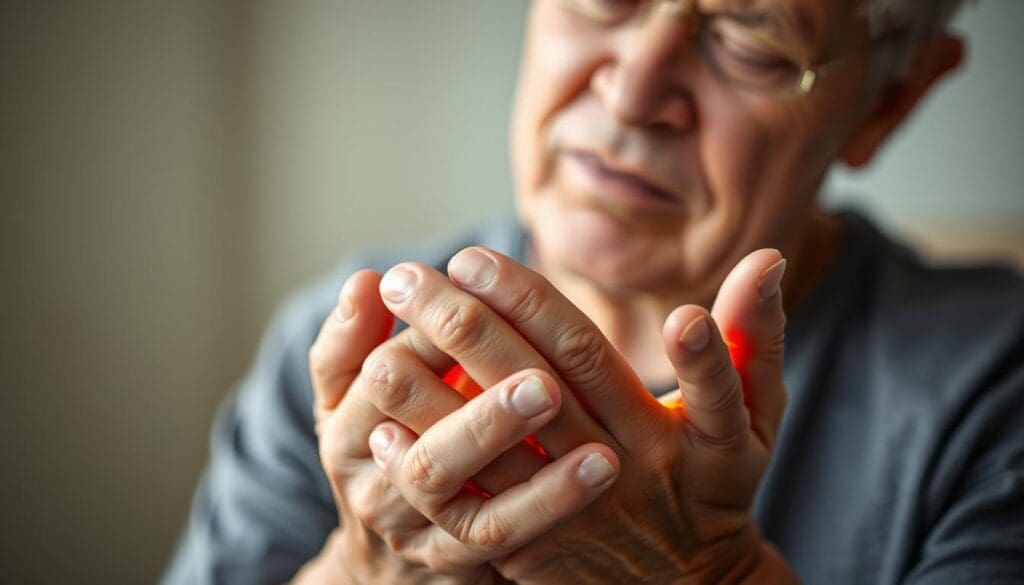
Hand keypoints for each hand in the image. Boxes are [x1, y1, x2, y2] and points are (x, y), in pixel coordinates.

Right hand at [306, 268, 615, 582]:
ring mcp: (421, 530)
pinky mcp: (460, 558)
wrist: (387, 551)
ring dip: (533, 475)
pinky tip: (599, 467)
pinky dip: (551, 503)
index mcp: (348, 432)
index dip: (441, 341)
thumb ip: (350, 339)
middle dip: (485, 419)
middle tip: (545, 385)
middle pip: (428, 454)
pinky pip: (506, 535)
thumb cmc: (383, 442)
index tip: (492, 307)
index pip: (389, 379)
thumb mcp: (348, 397)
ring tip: (589, 438)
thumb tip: (366, 280)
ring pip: (474, 508)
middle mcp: (376, 488)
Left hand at [365, 247, 797, 583]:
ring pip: (488, 453)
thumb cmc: (722, 484)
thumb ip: (753, 337)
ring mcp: (568, 513)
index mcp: (663, 428)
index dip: (531, 306)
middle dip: (463, 329)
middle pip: (527, 391)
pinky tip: (379, 426)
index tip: (474, 256)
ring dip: (428, 397)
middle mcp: (612, 470)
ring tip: (378, 341)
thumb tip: (768, 254)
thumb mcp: (756, 417)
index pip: (590, 357)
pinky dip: (424, 467)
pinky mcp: (534, 547)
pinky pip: (471, 511)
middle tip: (409, 275)